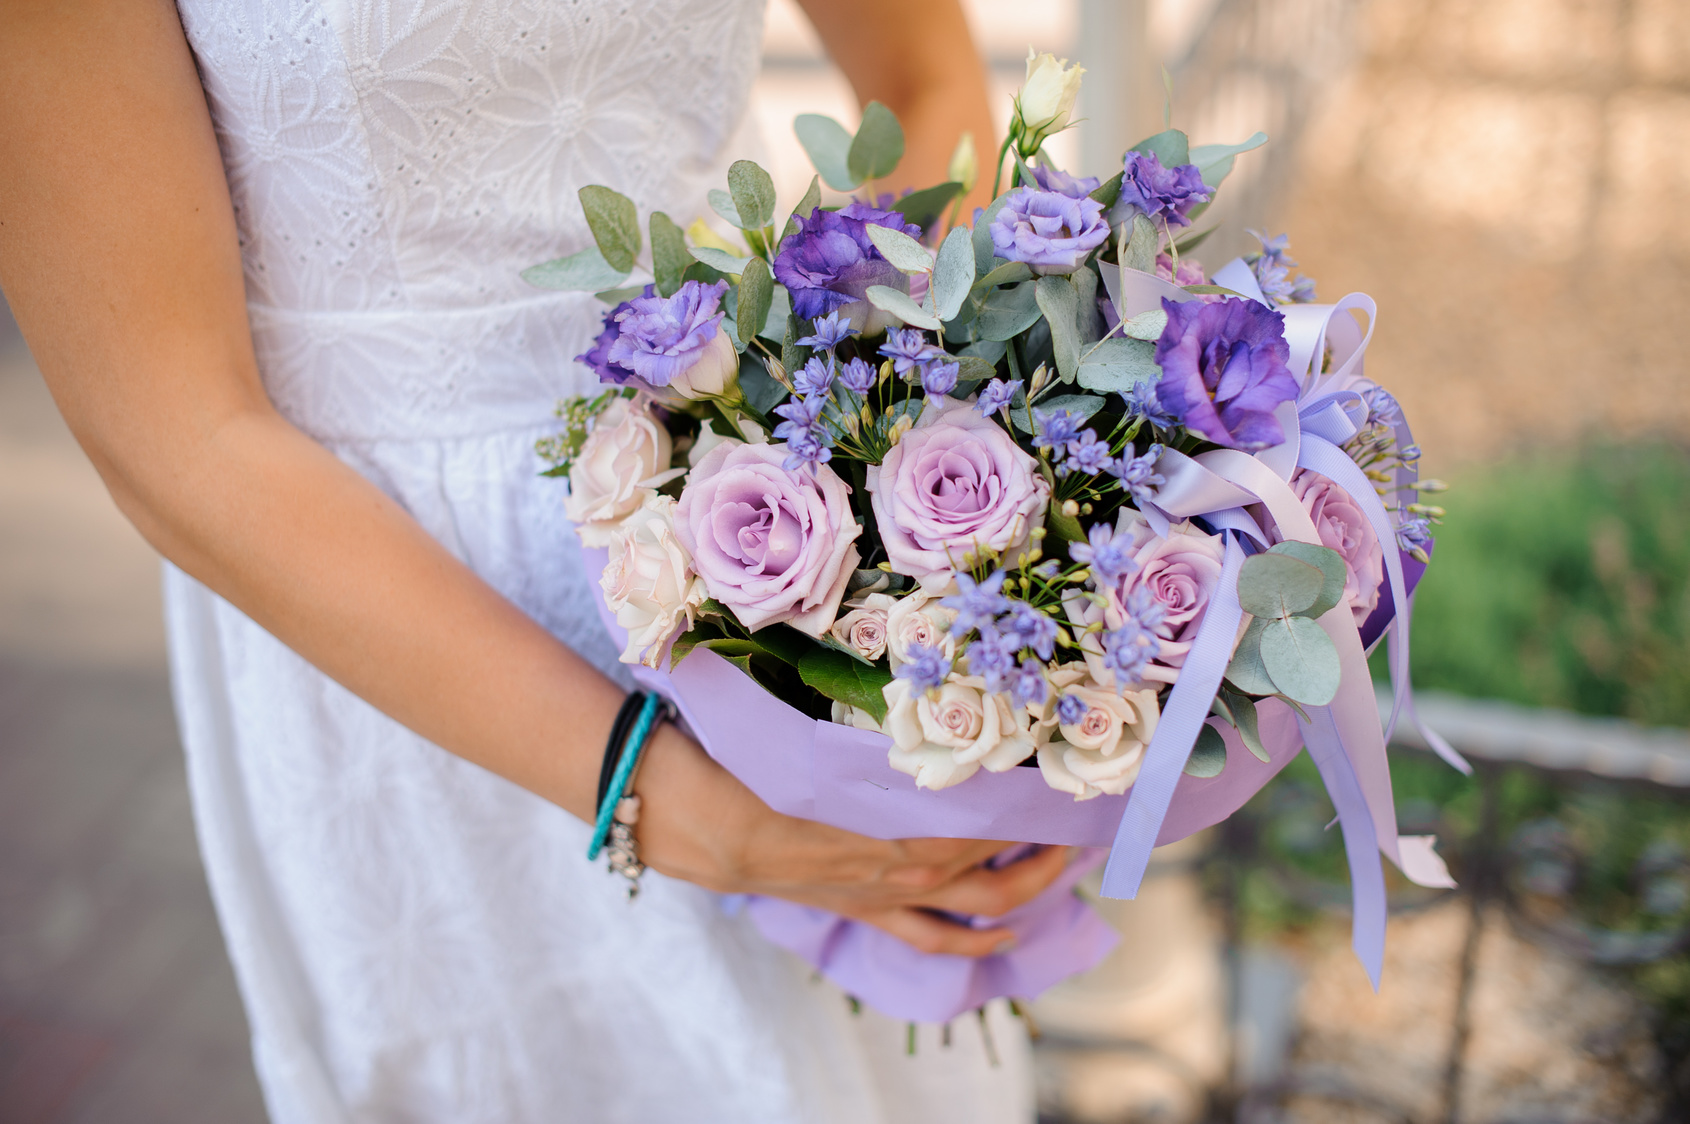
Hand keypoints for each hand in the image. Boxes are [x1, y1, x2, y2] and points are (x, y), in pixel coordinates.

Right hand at [633, 723, 1072, 956]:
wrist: (708, 825)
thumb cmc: (765, 767)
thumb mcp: (833, 740)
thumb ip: (890, 734)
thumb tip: (950, 701)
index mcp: (905, 813)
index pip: (991, 803)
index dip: (1033, 787)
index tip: (1065, 759)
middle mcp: (912, 859)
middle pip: (1003, 848)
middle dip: (1049, 831)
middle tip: (1081, 803)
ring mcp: (894, 892)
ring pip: (986, 898)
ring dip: (1034, 881)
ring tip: (1067, 857)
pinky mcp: (873, 910)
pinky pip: (936, 937)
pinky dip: (977, 939)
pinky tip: (1010, 932)